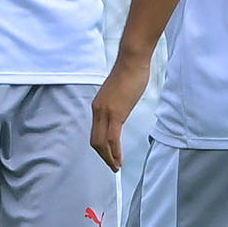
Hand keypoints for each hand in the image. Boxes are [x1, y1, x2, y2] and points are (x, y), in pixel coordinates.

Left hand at [89, 47, 152, 172]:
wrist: (132, 60)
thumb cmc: (130, 73)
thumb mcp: (120, 93)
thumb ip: (118, 105)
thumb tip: (122, 111)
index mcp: (98, 106)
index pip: (95, 132)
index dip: (101, 147)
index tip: (109, 156)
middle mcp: (98, 111)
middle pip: (95, 141)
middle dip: (103, 156)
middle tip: (112, 167)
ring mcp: (105, 112)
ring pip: (102, 142)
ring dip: (109, 157)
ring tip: (116, 167)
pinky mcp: (116, 113)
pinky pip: (112, 138)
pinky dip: (115, 151)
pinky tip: (119, 159)